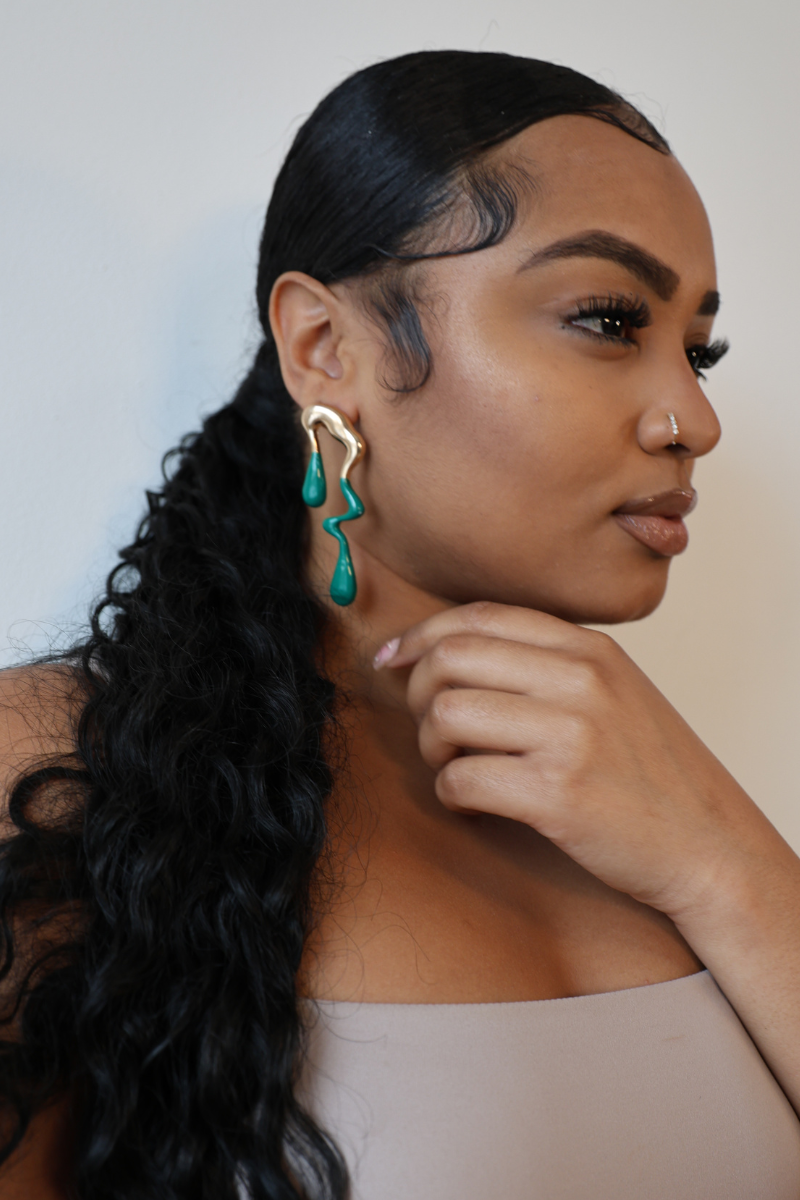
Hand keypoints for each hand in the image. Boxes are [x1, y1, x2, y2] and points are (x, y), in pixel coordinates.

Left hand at [375, 601, 771, 924]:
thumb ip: (546, 664)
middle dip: (418, 693)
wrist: (708, 844)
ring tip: (456, 766)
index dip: (421, 635)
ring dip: (431, 746)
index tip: (392, 660)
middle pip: (449, 658)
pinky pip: (459, 778)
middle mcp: (579, 679)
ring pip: (444, 714)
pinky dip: (450, 793)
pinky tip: (473, 803)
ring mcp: (570, 734)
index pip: (478, 617)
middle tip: (433, 729)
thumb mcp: (613, 691)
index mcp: (588, 648)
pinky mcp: (557, 794)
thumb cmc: (649, 772)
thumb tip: (447, 652)